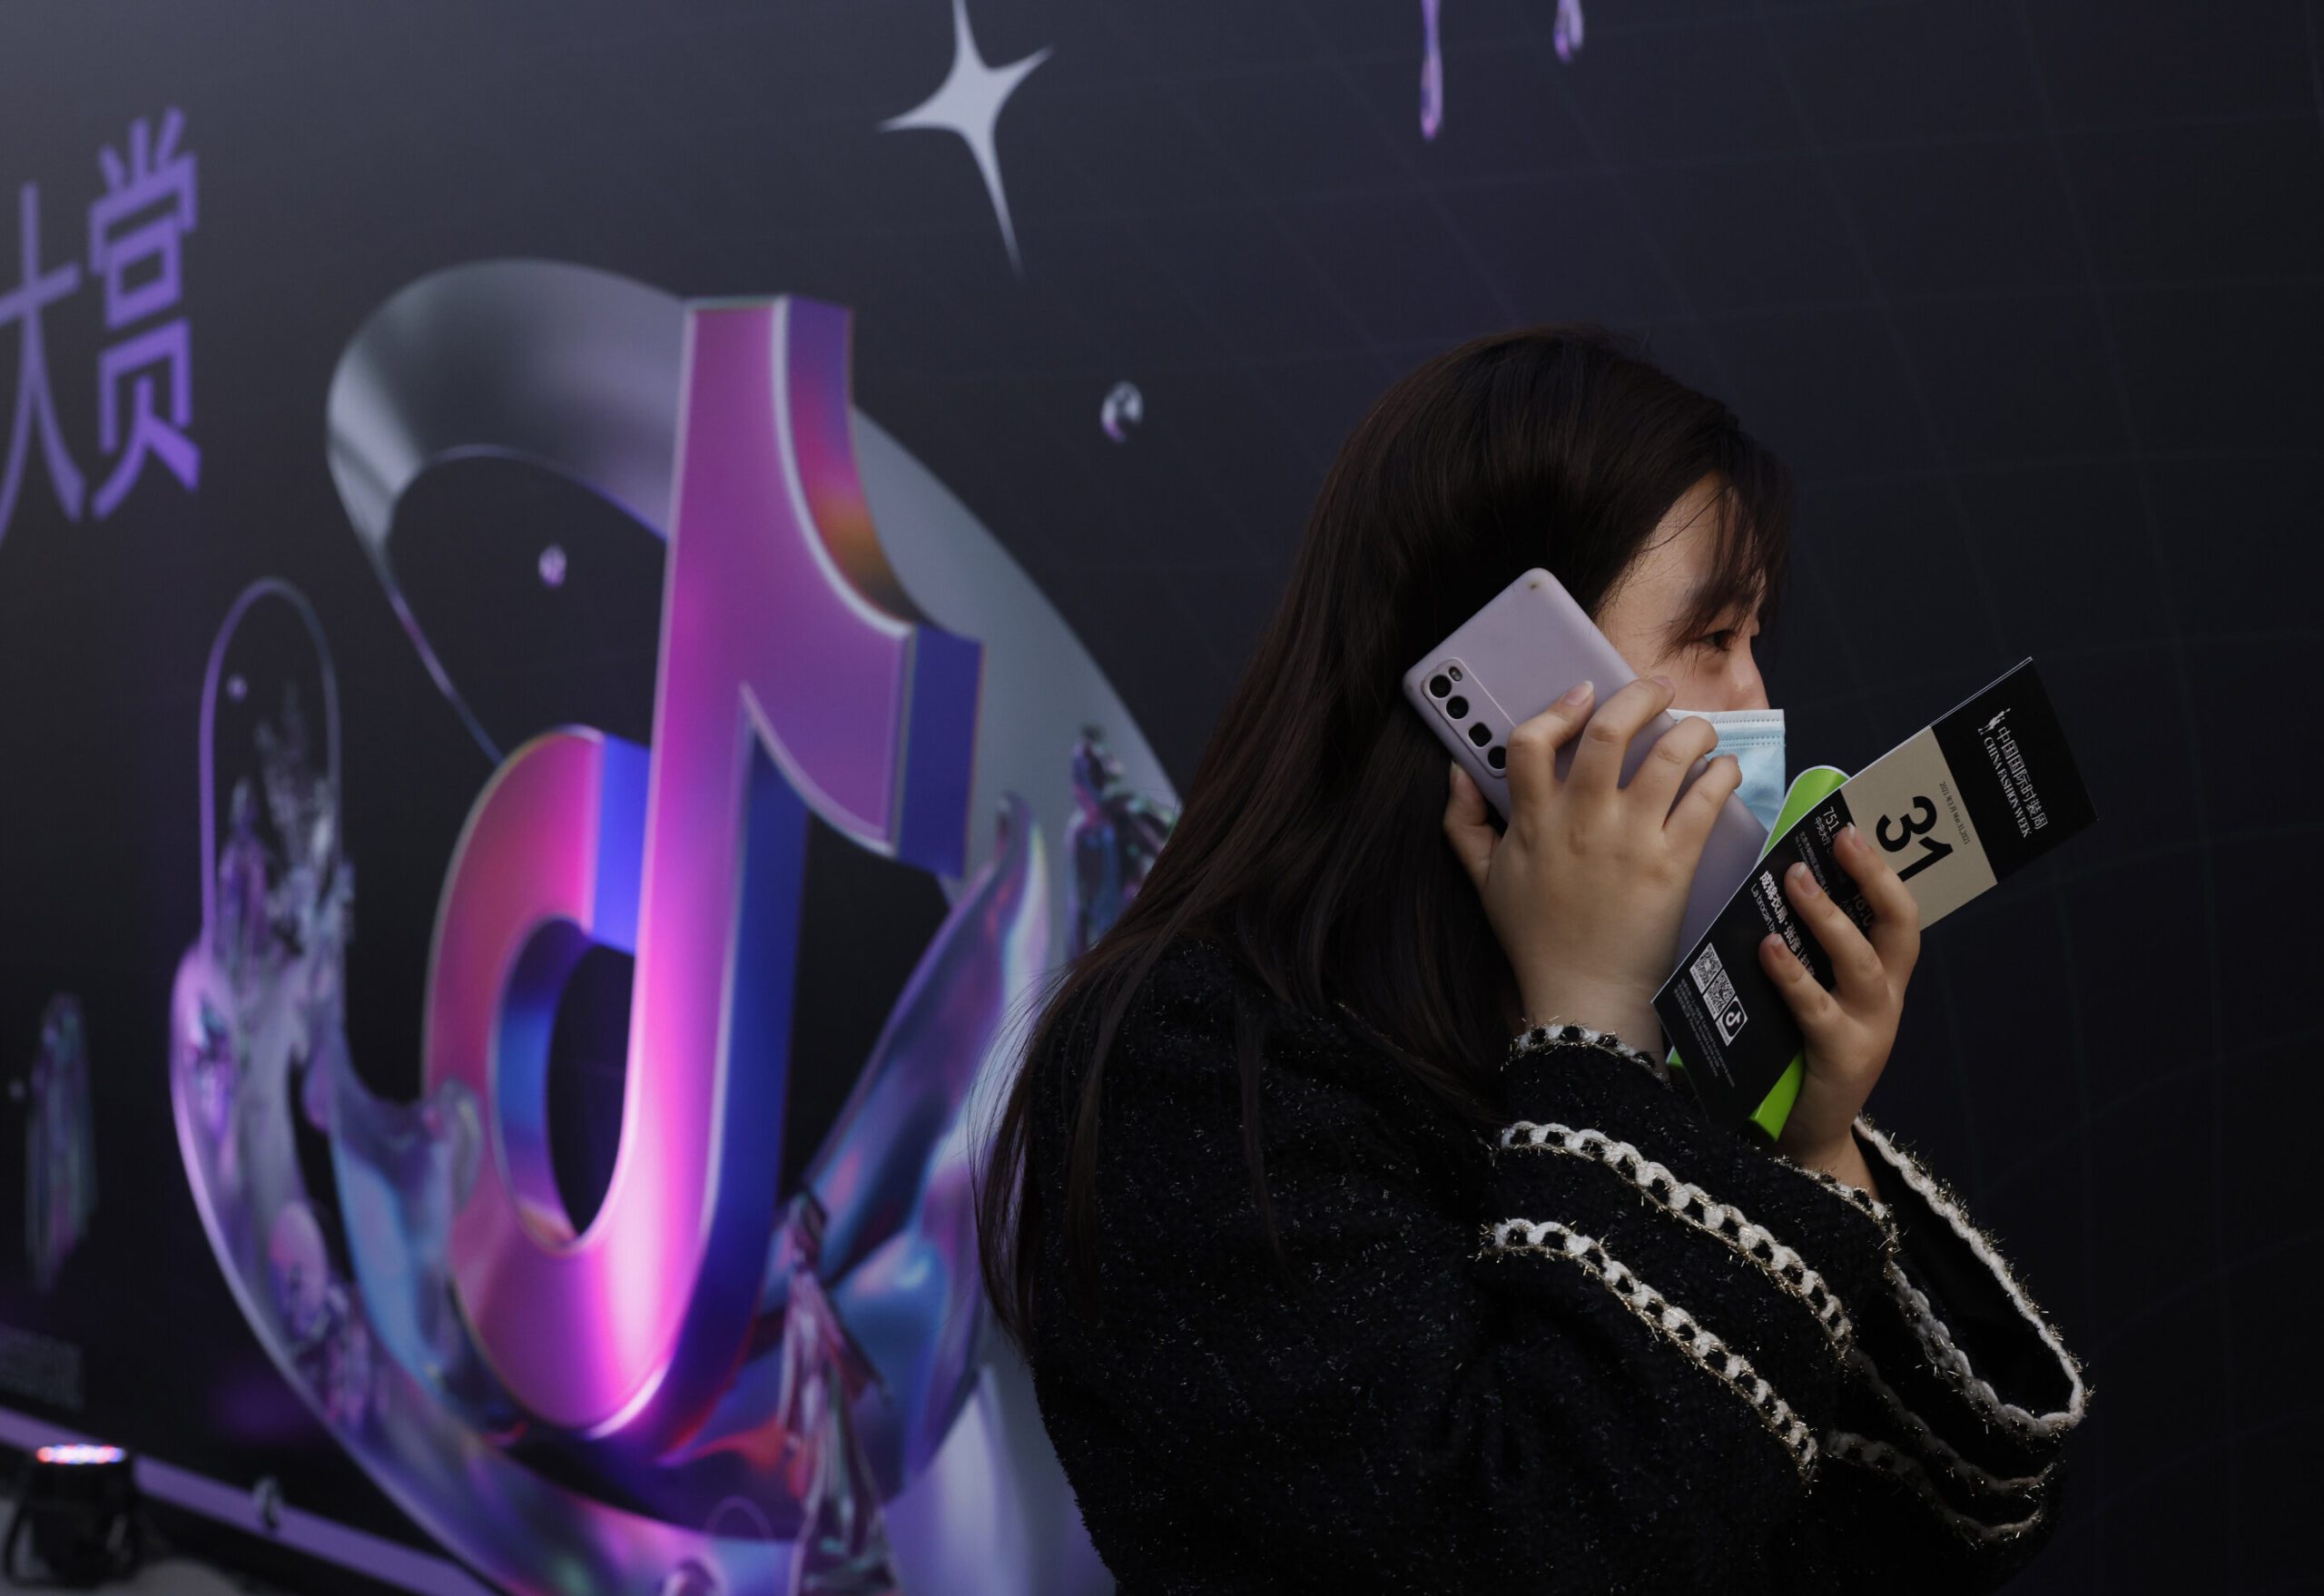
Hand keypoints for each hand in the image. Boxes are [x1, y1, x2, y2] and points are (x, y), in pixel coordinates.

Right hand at [1443, 674, 1741, 1050]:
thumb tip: (1457, 771)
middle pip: (1610, 733)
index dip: (1558, 708)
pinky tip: (1722, 771)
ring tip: (1698, 730)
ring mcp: (1631, 840)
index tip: (1582, 693)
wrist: (1583, 996)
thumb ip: (1463, 824)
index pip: (1531, 742)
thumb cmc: (1536, 939)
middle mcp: (1582, 822)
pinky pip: (1705, 800)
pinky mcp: (1673, 864)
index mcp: (1533, 822)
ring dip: (1692, 730)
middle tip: (1657, 691)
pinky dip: (1720, 774)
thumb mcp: (1484, 881)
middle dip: (1639, 697)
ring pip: (1669, 756)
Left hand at [1763, 822, 1921, 1180]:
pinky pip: (1817, 1009)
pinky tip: (1768, 949)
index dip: (1881, 866)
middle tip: (1841, 836)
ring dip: (1829, 917)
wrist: (1807, 1132)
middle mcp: (1885, 995)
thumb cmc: (1799, 1047)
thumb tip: (1768, 880)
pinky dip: (1793, 975)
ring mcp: (1869, 1027)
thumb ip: (1804, 948)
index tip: (1854, 822)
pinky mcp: (1842, 1058)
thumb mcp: (1813, 990)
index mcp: (1882, 973)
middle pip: (1897, 925)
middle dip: (1873, 876)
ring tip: (1795, 880)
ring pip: (1861, 962)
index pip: (1896, 909)